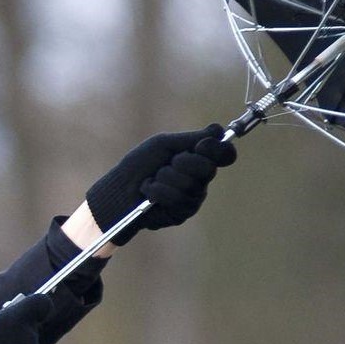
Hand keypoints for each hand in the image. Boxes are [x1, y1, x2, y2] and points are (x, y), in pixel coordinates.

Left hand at [83, 125, 236, 245]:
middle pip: (209, 168)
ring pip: (190, 184)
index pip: (224, 154)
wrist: (119, 189)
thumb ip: (191, 139)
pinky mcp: (182, 213)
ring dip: (165, 178)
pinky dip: (158, 191)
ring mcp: (193, 198)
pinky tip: (149, 193)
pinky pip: (178, 199)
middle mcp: (200, 180)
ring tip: (153, 179)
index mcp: (198, 160)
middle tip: (167, 164)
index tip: (201, 145)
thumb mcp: (163, 145)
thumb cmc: (139, 165)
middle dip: (183, 162)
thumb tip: (219, 129)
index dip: (217, 149)